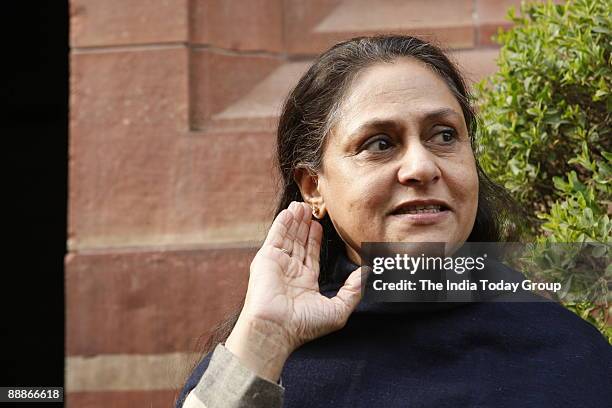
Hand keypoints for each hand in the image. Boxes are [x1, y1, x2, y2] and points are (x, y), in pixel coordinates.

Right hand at [225, 201, 364, 381]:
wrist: (276, 329)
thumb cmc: (305, 325)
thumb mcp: (338, 310)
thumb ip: (354, 290)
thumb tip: (367, 273)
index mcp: (304, 283)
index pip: (311, 256)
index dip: (315, 239)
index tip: (319, 225)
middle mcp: (290, 272)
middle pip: (299, 243)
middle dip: (304, 226)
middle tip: (311, 208)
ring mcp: (277, 264)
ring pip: (288, 237)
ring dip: (295, 221)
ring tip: (302, 205)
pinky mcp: (266, 258)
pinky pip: (276, 236)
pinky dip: (282, 223)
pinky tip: (290, 211)